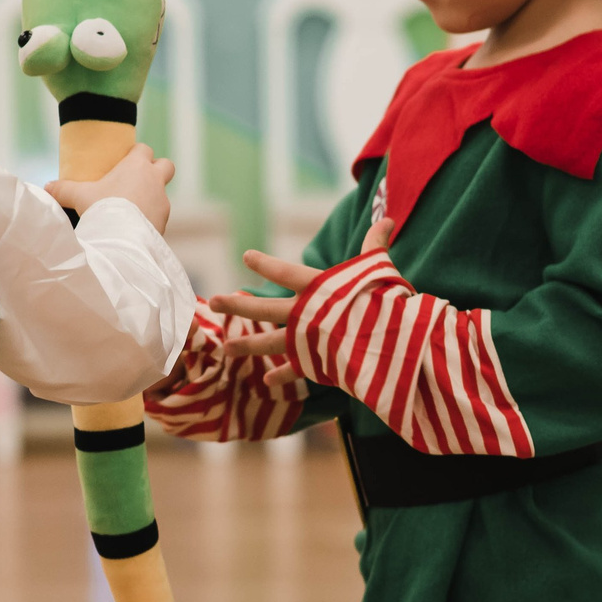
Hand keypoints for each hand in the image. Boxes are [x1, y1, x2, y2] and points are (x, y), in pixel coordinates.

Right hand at [47, 141, 175, 232]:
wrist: (120, 240)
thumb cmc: (102, 209)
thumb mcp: (79, 196)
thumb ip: (63, 189)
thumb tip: (47, 187)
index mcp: (137, 166)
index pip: (144, 148)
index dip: (136, 153)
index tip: (125, 161)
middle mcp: (154, 181)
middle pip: (166, 165)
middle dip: (156, 170)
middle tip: (137, 181)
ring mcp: (163, 202)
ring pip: (162, 193)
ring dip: (151, 198)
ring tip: (131, 210)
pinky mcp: (164, 222)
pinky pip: (159, 216)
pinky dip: (150, 218)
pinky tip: (134, 227)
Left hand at [205, 216, 393, 386]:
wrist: (389, 343)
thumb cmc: (386, 301)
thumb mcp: (379, 269)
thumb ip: (375, 247)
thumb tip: (388, 220)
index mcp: (318, 288)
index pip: (285, 272)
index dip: (265, 264)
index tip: (246, 257)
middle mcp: (305, 313)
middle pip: (264, 308)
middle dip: (236, 305)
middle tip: (212, 301)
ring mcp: (307, 340)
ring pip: (270, 343)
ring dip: (248, 345)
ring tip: (226, 348)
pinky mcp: (317, 363)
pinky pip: (296, 370)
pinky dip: (283, 375)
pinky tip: (267, 382)